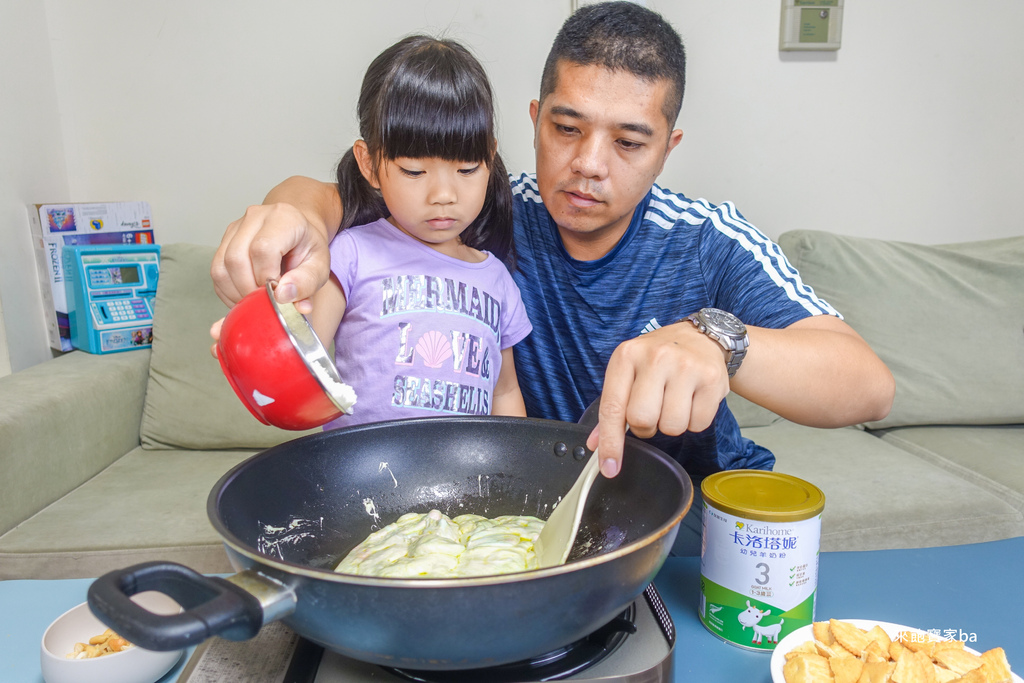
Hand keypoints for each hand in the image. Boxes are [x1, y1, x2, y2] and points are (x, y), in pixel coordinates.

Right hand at [211, 203, 330, 313]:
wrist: (298, 233)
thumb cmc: (308, 248)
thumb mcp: (320, 266)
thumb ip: (306, 282)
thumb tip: (282, 296)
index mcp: (283, 218)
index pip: (262, 249)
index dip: (266, 278)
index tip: (277, 294)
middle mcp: (255, 217)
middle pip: (236, 258)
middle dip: (249, 289)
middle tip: (266, 302)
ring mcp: (236, 227)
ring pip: (221, 266)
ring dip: (236, 292)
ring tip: (256, 301)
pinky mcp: (225, 240)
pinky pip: (217, 271)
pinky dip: (228, 291)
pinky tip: (245, 296)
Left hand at [586, 321, 730, 477]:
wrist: (700, 337)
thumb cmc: (657, 359)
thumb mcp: (628, 372)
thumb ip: (611, 407)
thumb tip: (595, 445)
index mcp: (627, 355)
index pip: (612, 407)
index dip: (610, 443)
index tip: (609, 468)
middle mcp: (656, 357)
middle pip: (642, 420)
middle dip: (645, 427)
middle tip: (652, 412)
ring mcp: (687, 367)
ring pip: (672, 427)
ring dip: (671, 425)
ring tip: (673, 402)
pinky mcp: (713, 379)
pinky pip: (698, 425)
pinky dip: (693, 422)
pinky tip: (692, 400)